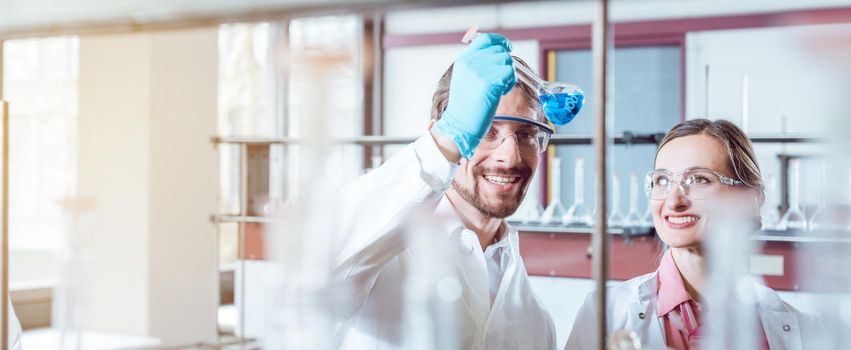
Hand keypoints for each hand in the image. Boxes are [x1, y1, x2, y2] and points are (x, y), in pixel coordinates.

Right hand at [432, 33, 515, 159]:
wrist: (459, 125)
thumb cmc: (465, 106)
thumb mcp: (466, 78)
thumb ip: (478, 64)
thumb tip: (498, 53)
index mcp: (464, 60)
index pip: (486, 39)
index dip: (500, 41)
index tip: (507, 48)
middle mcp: (471, 62)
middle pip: (500, 51)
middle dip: (506, 64)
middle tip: (501, 80)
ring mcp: (480, 71)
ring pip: (507, 62)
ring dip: (509, 75)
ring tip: (500, 88)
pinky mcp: (489, 82)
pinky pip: (510, 74)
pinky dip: (510, 83)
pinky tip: (501, 92)